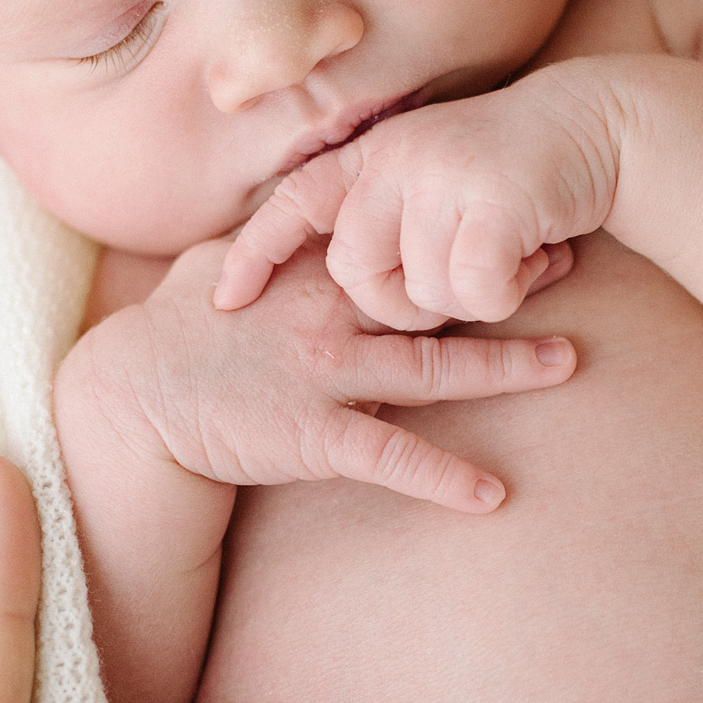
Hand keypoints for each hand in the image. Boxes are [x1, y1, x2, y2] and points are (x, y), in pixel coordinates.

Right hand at [65, 231, 575, 511]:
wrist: (128, 400)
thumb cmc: (176, 330)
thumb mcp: (223, 263)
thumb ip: (275, 240)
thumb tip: (304, 208)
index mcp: (312, 272)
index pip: (402, 241)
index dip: (462, 226)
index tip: (520, 208)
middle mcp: (328, 317)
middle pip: (435, 294)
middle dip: (504, 278)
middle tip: (573, 258)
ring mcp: (325, 376)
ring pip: (431, 369)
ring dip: (504, 367)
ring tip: (568, 362)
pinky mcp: (313, 436)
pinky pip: (391, 458)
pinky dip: (443, 477)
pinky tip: (493, 494)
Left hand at [215, 65, 623, 328]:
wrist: (601, 123)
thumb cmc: (516, 168)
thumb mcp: (434, 173)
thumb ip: (387, 207)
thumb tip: (340, 273)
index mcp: (376, 151)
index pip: (294, 201)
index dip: (255, 252)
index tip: (225, 301)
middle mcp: (399, 156)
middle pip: (356, 274)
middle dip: (399, 307)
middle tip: (450, 293)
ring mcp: (446, 176)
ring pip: (424, 294)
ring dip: (471, 301)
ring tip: (509, 262)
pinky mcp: (496, 202)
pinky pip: (477, 294)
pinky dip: (507, 297)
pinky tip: (536, 262)